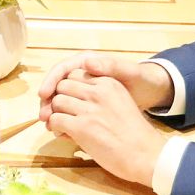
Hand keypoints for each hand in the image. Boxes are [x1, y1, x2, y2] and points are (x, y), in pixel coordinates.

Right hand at [38, 51, 171, 120]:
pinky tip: (61, 131)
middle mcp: (81, 75)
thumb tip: (87, 62)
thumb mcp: (129, 71)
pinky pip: (70, 111)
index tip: (44, 94)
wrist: (150, 93)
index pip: (61, 70)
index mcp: (87, 62)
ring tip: (49, 127)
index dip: (50, 81)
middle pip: (56, 86)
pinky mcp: (86, 104)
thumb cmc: (140, 78)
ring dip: (53, 113)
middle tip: (43, 116)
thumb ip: (110, 67)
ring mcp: (83, 90)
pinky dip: (64, 120)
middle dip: (48, 101)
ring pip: (60, 100)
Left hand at [44, 73, 170, 185]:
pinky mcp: (82, 127)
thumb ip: (98, 97)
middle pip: (63, 85)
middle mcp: (99, 92)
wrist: (145, 155)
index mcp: (109, 83)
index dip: (69, 88)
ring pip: (56, 101)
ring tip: (62, 126)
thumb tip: (70, 98)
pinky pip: (55, 119)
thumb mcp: (120, 103)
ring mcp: (90, 109)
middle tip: (63, 113)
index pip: (76, 74)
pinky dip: (55, 127)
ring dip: (55, 113)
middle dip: (60, 99)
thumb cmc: (133, 134)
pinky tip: (63, 134)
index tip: (72, 101)